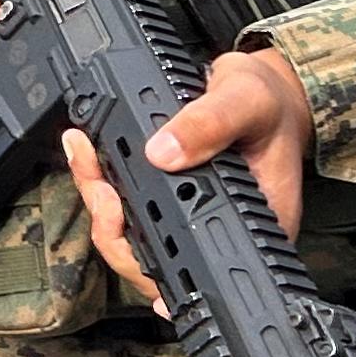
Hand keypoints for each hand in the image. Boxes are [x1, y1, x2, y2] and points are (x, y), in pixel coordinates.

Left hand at [61, 48, 316, 312]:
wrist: (263, 88)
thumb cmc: (270, 102)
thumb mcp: (249, 101)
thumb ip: (211, 124)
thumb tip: (162, 154)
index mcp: (251, 227)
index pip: (195, 268)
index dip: (150, 264)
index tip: (122, 225)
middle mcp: (214, 232)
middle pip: (150, 260)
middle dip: (112, 228)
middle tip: (98, 185)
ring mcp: (187, 219)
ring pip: (130, 235)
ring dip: (98, 200)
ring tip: (85, 157)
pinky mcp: (167, 199)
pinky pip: (127, 207)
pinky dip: (102, 182)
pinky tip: (88, 153)